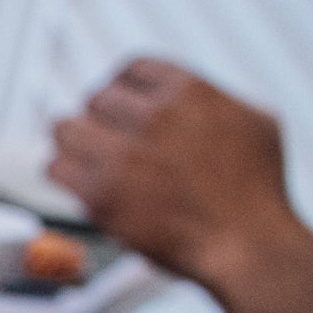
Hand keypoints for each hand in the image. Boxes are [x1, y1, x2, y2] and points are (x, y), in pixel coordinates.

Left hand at [48, 60, 300, 284]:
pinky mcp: (101, 193)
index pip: (130, 68)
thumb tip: (187, 95)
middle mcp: (154, 116)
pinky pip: (55, 168)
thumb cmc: (257, 191)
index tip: (118, 108)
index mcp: (189, 91)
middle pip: (95, 100)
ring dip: (71, 144)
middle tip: (103, 141)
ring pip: (64, 128)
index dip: (120, 88)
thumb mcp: (256, 121)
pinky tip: (76, 182)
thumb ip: (216, 99)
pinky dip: (62, 174)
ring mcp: (124, 154)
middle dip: (98, 120)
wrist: (247, 243)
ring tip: (83, 158)